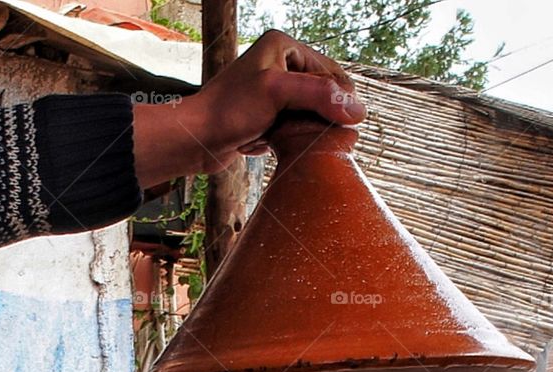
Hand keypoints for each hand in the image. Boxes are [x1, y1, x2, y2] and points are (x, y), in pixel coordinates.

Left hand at [132, 30, 364, 189]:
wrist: (194, 140)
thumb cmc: (228, 111)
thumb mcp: (276, 93)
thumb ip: (318, 95)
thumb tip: (358, 111)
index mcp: (283, 46)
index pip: (330, 71)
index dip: (339, 99)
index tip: (345, 126)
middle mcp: (278, 65)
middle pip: (320, 94)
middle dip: (318, 117)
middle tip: (316, 138)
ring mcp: (271, 92)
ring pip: (307, 114)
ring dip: (302, 132)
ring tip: (289, 140)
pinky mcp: (265, 116)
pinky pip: (292, 129)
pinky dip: (287, 140)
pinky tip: (270, 144)